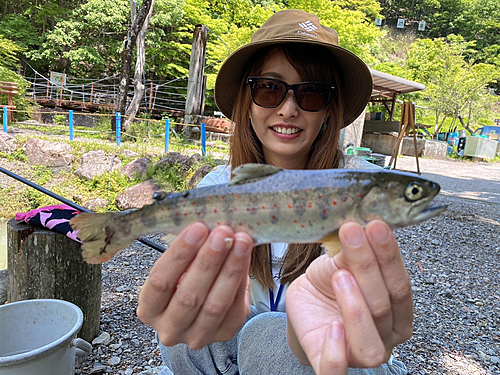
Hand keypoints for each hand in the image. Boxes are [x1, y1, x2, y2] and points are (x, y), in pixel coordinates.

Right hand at [137, 222, 252, 349]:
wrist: (199, 305)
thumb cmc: (184, 277)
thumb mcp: (176, 266)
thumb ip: (187, 249)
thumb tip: (206, 221)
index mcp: (149, 309)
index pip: (160, 282)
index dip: (179, 254)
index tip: (197, 228)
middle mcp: (169, 328)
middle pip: (189, 296)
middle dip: (208, 261)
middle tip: (222, 233)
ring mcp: (197, 336)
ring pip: (215, 305)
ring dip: (230, 269)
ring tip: (240, 242)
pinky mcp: (223, 335)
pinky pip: (235, 309)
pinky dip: (241, 281)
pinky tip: (245, 258)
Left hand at [286, 220, 412, 374]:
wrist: (304, 303)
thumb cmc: (329, 283)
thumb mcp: (341, 262)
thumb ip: (355, 253)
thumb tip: (366, 223)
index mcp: (397, 311)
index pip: (400, 285)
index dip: (389, 255)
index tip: (374, 225)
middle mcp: (386, 336)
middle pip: (384, 307)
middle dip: (368, 267)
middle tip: (352, 234)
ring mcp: (361, 355)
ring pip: (369, 343)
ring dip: (356, 307)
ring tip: (340, 275)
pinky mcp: (331, 365)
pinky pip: (336, 370)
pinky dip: (336, 352)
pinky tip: (332, 327)